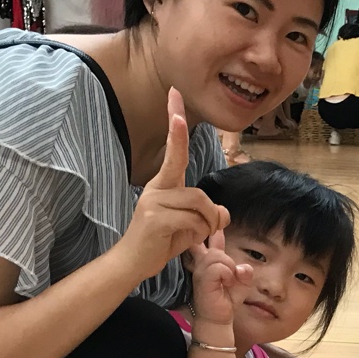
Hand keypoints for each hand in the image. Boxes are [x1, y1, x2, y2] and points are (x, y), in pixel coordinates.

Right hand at [116, 88, 228, 281]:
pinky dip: (197, 233)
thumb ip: (208, 215)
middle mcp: (156, 188)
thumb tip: (224, 212)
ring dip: (204, 226)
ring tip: (190, 237)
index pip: (175, 150)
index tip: (175, 94)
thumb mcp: (191, 227)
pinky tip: (183, 241)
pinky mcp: (155, 218)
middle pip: (199, 191)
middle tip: (206, 229)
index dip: (176, 124)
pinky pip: (192, 220)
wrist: (134, 262)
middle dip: (210, 214)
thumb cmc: (161, 242)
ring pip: (200, 205)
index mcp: (164, 185)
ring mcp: (153, 202)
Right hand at [188, 230, 252, 325]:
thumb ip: (244, 271)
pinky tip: (226, 282)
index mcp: (209, 259)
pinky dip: (227, 274)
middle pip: (211, 242)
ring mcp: (201, 269)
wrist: (218, 318)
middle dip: (222, 248)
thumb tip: (243, 267)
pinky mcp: (203, 278)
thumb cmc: (227, 299)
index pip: (208, 238)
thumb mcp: (241, 282)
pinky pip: (219, 267)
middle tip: (228, 268)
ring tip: (228, 279)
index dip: (211, 227)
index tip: (216, 219)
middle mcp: (202, 262)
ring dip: (228, 266)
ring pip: (217, 255)